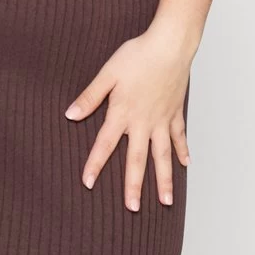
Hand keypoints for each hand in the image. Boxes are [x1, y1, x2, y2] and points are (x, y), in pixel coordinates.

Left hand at [64, 27, 191, 209]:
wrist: (170, 46)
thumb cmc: (137, 55)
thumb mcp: (108, 74)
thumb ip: (90, 97)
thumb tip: (70, 115)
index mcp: (123, 113)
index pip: (105, 144)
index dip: (95, 164)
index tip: (87, 184)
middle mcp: (143, 122)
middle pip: (137, 159)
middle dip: (133, 185)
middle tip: (132, 209)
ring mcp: (162, 119)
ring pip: (162, 155)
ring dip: (163, 179)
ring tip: (165, 201)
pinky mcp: (175, 111)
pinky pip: (179, 136)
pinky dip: (182, 150)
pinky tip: (185, 165)